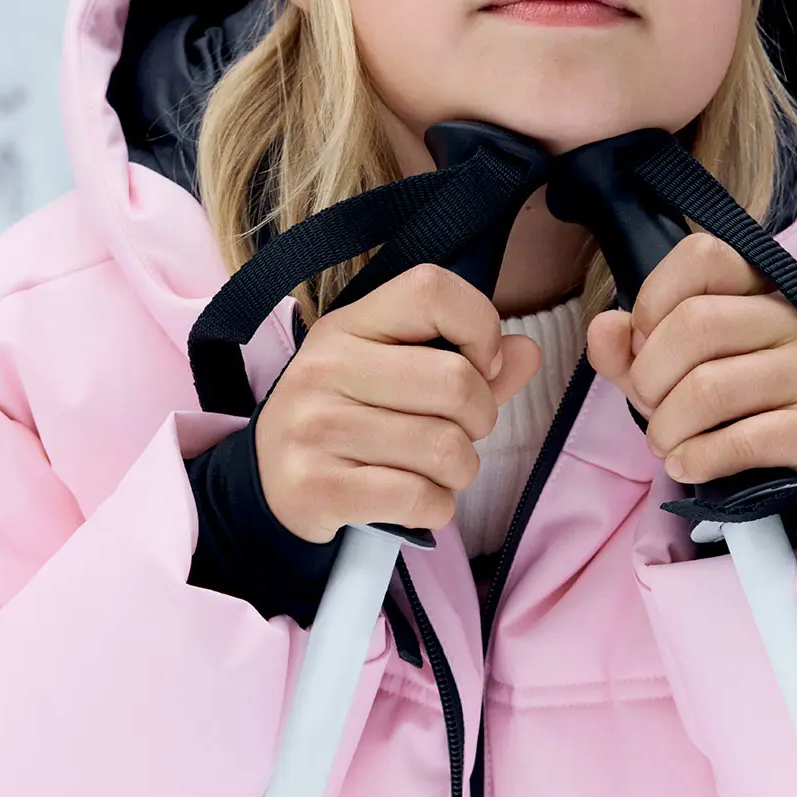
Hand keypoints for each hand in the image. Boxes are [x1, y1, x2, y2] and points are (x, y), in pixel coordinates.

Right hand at [254, 264, 540, 542]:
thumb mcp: (397, 372)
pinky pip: (419, 498)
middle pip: (456, 382)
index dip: (480, 326)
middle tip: (461, 431)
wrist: (270, 482)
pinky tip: (417, 500)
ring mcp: (315, 427)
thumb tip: (527, 352)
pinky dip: (437, 507)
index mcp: (350, 324)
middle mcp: (326, 367)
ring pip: (445, 449)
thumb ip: (471, 362)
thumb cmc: (351, 416)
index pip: (431, 290)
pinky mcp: (316, 488)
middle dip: (481, 418)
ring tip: (436, 470)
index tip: (481, 364)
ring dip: (460, 470)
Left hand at [586, 232, 796, 486]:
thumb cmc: (733, 406)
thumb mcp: (671, 373)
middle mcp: (794, 318)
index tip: (643, 345)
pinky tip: (686, 466)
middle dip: (650, 377)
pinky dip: (698, 458)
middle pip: (696, 324)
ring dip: (667, 427)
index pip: (702, 256)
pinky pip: (745, 440)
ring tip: (665, 445)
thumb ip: (629, 350)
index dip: (654, 299)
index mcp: (758, 289)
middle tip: (649, 409)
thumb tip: (604, 326)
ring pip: (712, 387)